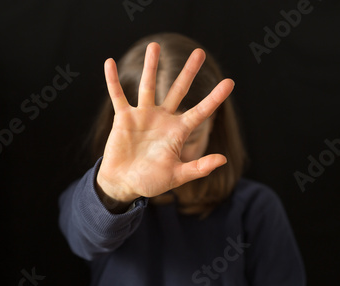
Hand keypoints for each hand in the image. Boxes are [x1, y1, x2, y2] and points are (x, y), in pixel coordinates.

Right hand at [96, 42, 234, 207]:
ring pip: (148, 86)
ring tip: (155, 45)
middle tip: (199, 52)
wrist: (123, 184)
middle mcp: (162, 119)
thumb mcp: (176, 176)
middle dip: (188, 72)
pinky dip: (113, 80)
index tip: (230, 82)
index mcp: (178, 132)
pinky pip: (118, 95)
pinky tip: (110, 63)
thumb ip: (198, 168)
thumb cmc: (150, 182)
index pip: (200, 112)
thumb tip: (223, 159)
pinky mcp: (123, 118)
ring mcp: (143, 116)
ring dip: (152, 67)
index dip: (214, 98)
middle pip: (178, 90)